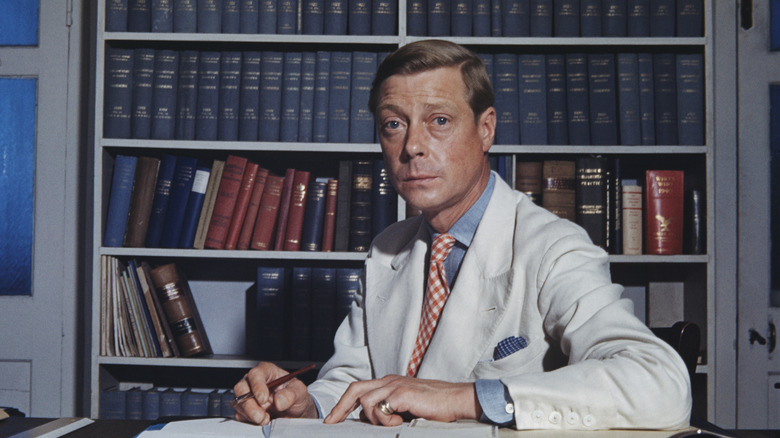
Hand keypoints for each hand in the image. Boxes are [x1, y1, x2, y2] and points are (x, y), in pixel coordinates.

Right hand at [233, 362, 317, 424]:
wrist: (294, 410)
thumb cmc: (295, 395)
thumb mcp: (299, 391)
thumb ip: (291, 394)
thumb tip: (279, 400)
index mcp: (267, 371)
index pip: (256, 374)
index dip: (257, 386)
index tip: (263, 399)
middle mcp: (254, 381)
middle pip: (241, 388)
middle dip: (250, 405)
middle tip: (261, 416)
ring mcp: (247, 395)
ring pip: (239, 403)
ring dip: (250, 414)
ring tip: (266, 419)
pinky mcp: (245, 409)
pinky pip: (240, 414)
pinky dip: (249, 420)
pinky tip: (262, 420)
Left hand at [323, 375, 481, 426]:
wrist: (456, 400)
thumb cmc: (435, 406)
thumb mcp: (407, 407)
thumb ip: (390, 409)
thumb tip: (371, 422)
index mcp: (389, 382)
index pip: (360, 389)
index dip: (344, 403)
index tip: (333, 418)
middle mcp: (390, 380)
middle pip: (355, 389)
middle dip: (340, 407)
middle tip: (332, 422)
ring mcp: (396, 385)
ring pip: (365, 401)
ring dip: (372, 418)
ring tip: (390, 424)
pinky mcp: (403, 393)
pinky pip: (380, 407)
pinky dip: (384, 419)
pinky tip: (398, 422)